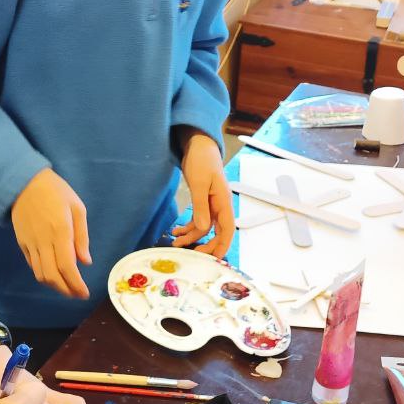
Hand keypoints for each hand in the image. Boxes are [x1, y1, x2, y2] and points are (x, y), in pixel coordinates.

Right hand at [11, 168, 90, 298]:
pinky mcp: (22, 243)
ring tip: (67, 288)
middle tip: (77, 294)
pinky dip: (43, 275)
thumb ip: (82, 237)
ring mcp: (30, 244)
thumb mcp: (77, 208)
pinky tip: (53, 275)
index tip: (84, 293)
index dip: (76, 284)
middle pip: (52, 277)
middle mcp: (43, 241)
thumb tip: (85, 262)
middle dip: (66, 290)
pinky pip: (33, 266)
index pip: (67, 267)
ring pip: (40, 274)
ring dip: (54, 286)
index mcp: (60, 232)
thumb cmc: (56, 191)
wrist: (24, 183)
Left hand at [172, 131, 234, 256]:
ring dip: (191, 236)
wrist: (198, 145)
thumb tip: (202, 227)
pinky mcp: (202, 202)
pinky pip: (197, 220)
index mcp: (223, 202)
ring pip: (204, 228)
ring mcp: (211, 205)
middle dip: (206, 245)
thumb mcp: (199, 183)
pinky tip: (176, 231)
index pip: (228, 229)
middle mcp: (219, 206)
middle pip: (218, 233)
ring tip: (175, 242)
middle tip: (191, 254)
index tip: (213, 259)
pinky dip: (187, 227)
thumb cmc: (202, 160)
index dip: (222, 245)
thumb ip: (200, 206)